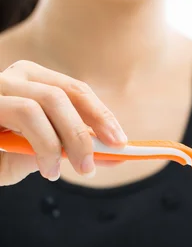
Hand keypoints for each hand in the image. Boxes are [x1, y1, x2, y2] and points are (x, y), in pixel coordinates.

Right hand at [0, 60, 127, 185]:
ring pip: (48, 101)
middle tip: (99, 163)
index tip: (122, 141)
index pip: (76, 91)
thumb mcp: (39, 155)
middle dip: (91, 129)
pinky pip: (25, 112)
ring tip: (75, 169)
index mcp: (33, 82)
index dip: (102, 115)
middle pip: (67, 93)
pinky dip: (45, 143)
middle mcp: (14, 76)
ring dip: (69, 139)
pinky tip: (47, 168)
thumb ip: (73, 149)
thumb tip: (117, 154)